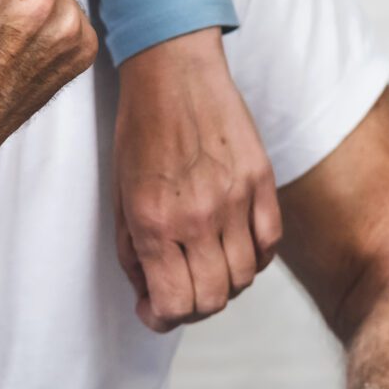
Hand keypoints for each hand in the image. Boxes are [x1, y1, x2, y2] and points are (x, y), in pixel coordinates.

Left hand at [112, 27, 280, 332]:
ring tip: (207, 264)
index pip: (174, 305)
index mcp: (154, 222)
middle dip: (192, 308)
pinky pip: (270, 245)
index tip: (155, 309)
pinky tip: (236, 244)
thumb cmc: (140, 130)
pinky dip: (255, 257)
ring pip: (243, 279)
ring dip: (224, 283)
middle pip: (212, 300)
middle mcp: (198, 217)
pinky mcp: (262, 182)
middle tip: (181, 291)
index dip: (162, 319)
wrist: (174, 70)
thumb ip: (132, 251)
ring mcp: (236, 200)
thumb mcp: (118, 195)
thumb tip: (149, 294)